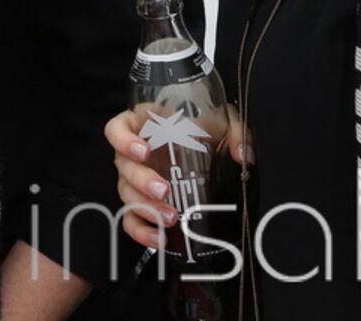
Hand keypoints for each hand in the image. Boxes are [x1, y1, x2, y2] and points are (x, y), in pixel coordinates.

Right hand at [104, 107, 253, 251]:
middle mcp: (133, 154)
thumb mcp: (223, 122)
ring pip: (126, 194)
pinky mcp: (140, 205)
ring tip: (170, 218)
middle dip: (141, 180)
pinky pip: (131, 220)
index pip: (118, 129)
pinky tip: (159, 238)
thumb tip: (242, 156)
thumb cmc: (207, 131)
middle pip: (123, 166)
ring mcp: (134, 181)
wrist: (210, 155)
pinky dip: (142, 231)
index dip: (124, 139)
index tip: (143, 151)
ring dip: (145, 207)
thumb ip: (234, 132)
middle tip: (163, 190)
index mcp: (144, 127)